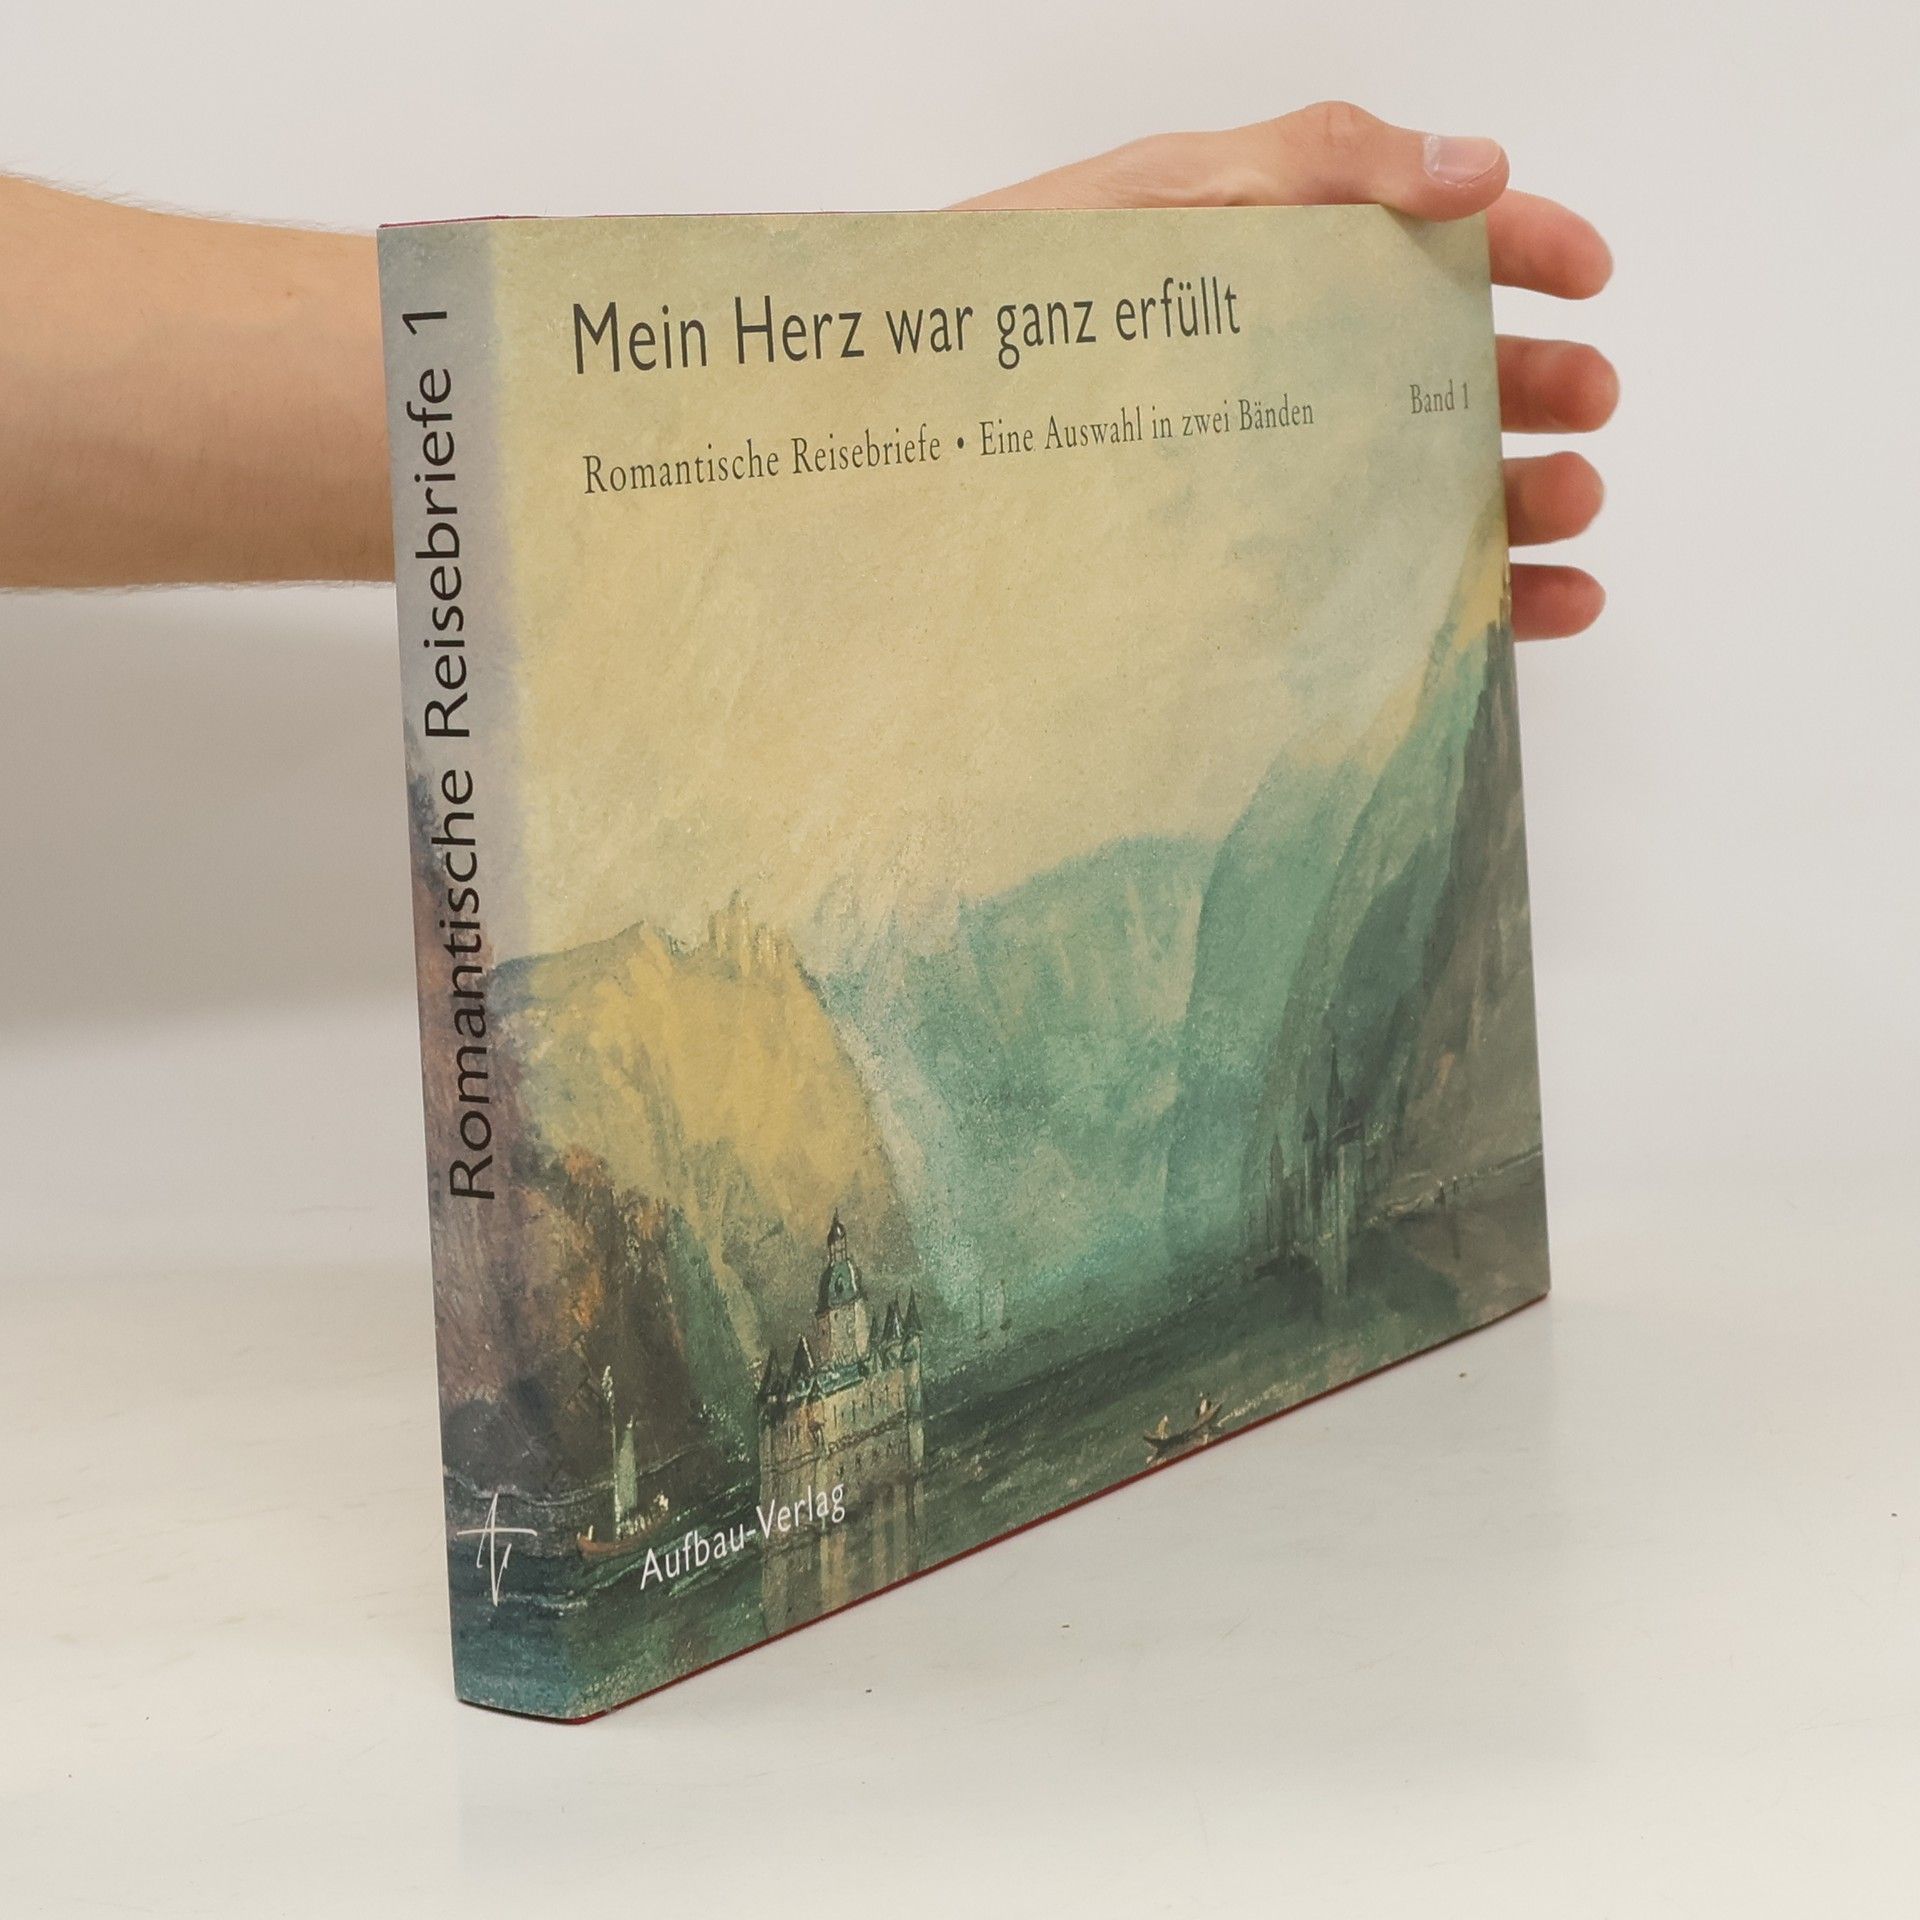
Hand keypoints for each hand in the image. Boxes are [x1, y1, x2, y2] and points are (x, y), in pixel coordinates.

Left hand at [962, 104, 1614, 639]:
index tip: (1590, 272)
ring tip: (1573, 504)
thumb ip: (1313, 166)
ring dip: (1524, 492)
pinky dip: (1480, 597)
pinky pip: (1382, 586)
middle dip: (1535, 382)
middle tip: (1587, 405)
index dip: (1521, 240)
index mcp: (1279, 257)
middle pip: (1447, 368)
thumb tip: (1476, 165)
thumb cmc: (1022, 301)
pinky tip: (1545, 603)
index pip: (1428, 234)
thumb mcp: (1160, 202)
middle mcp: (1288, 370)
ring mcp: (1274, 475)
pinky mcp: (1250, 573)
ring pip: (1431, 482)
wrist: (912, 430)